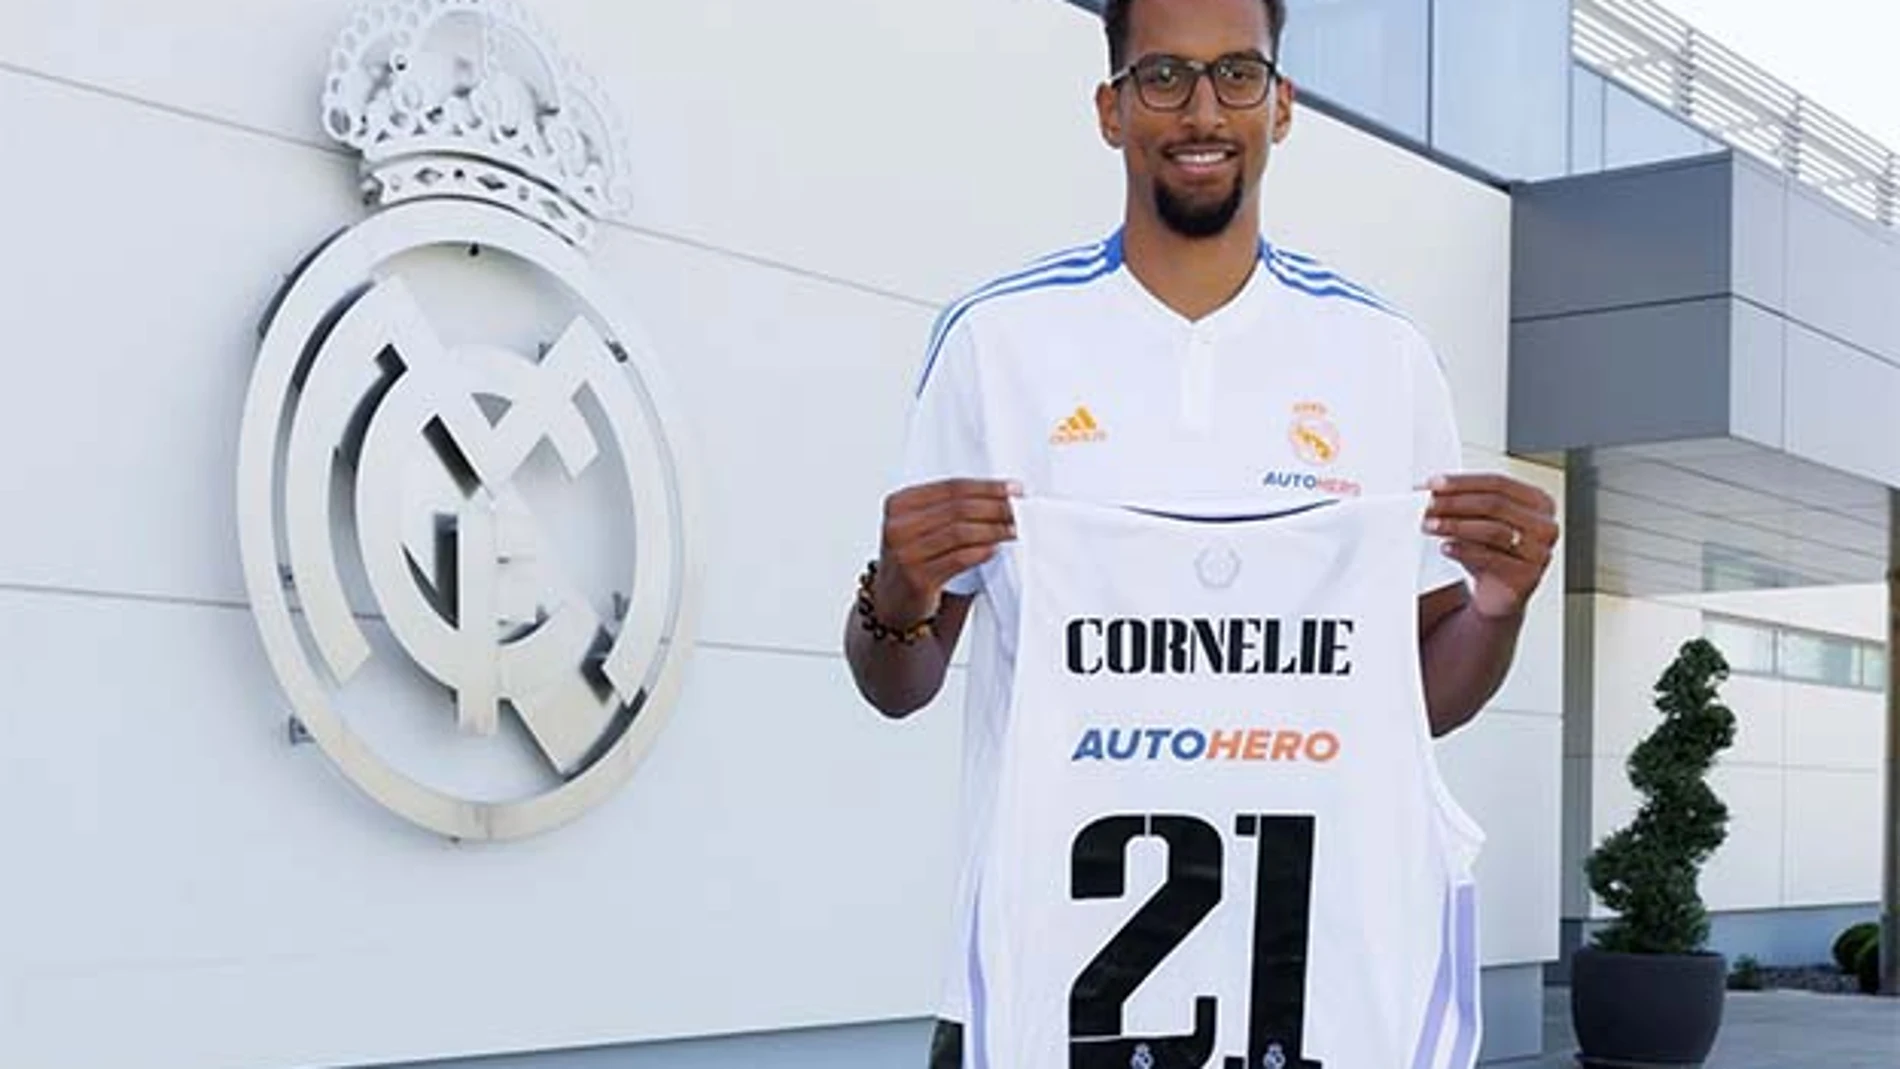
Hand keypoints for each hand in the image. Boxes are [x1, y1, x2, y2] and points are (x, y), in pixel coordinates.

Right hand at [875, 478, 1019, 623]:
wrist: (892, 602)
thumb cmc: (913, 560)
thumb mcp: (920, 526)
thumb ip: (950, 509)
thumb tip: (999, 497)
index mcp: (899, 504)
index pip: (951, 487)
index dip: (987, 487)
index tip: (1013, 490)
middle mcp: (898, 526)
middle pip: (958, 508)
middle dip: (995, 507)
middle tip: (1018, 510)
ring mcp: (906, 553)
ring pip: (961, 532)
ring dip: (993, 529)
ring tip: (1012, 529)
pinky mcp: (918, 578)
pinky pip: (959, 559)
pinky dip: (982, 551)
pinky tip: (995, 549)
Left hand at [1424, 473, 1557, 620]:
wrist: (1497, 594)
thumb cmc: (1490, 553)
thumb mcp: (1479, 522)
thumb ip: (1463, 502)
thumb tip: (1431, 490)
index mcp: (1538, 502)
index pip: (1498, 483)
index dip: (1463, 482)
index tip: (1434, 484)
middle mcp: (1544, 525)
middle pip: (1495, 504)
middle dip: (1455, 503)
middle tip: (1428, 506)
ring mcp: (1539, 551)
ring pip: (1493, 530)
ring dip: (1455, 525)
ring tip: (1431, 525)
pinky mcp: (1527, 576)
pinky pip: (1491, 558)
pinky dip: (1463, 551)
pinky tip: (1445, 547)